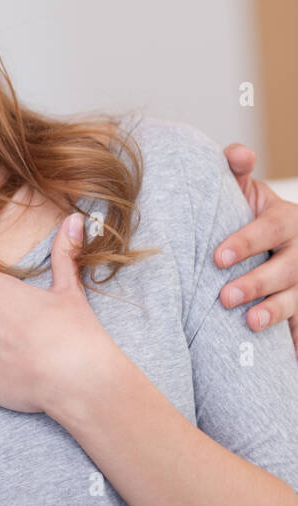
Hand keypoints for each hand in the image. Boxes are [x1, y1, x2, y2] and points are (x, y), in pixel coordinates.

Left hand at [219, 143, 297, 354]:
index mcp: (286, 220)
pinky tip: (284, 352)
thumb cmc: (251, 215)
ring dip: (275, 311)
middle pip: (284, 269)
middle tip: (225, 296)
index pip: (267, 230)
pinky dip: (293, 337)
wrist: (281, 239)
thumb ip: (238, 172)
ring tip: (250, 322)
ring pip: (297, 298)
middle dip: (256, 283)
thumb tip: (237, 152)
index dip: (244, 243)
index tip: (216, 257)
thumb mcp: (247, 192)